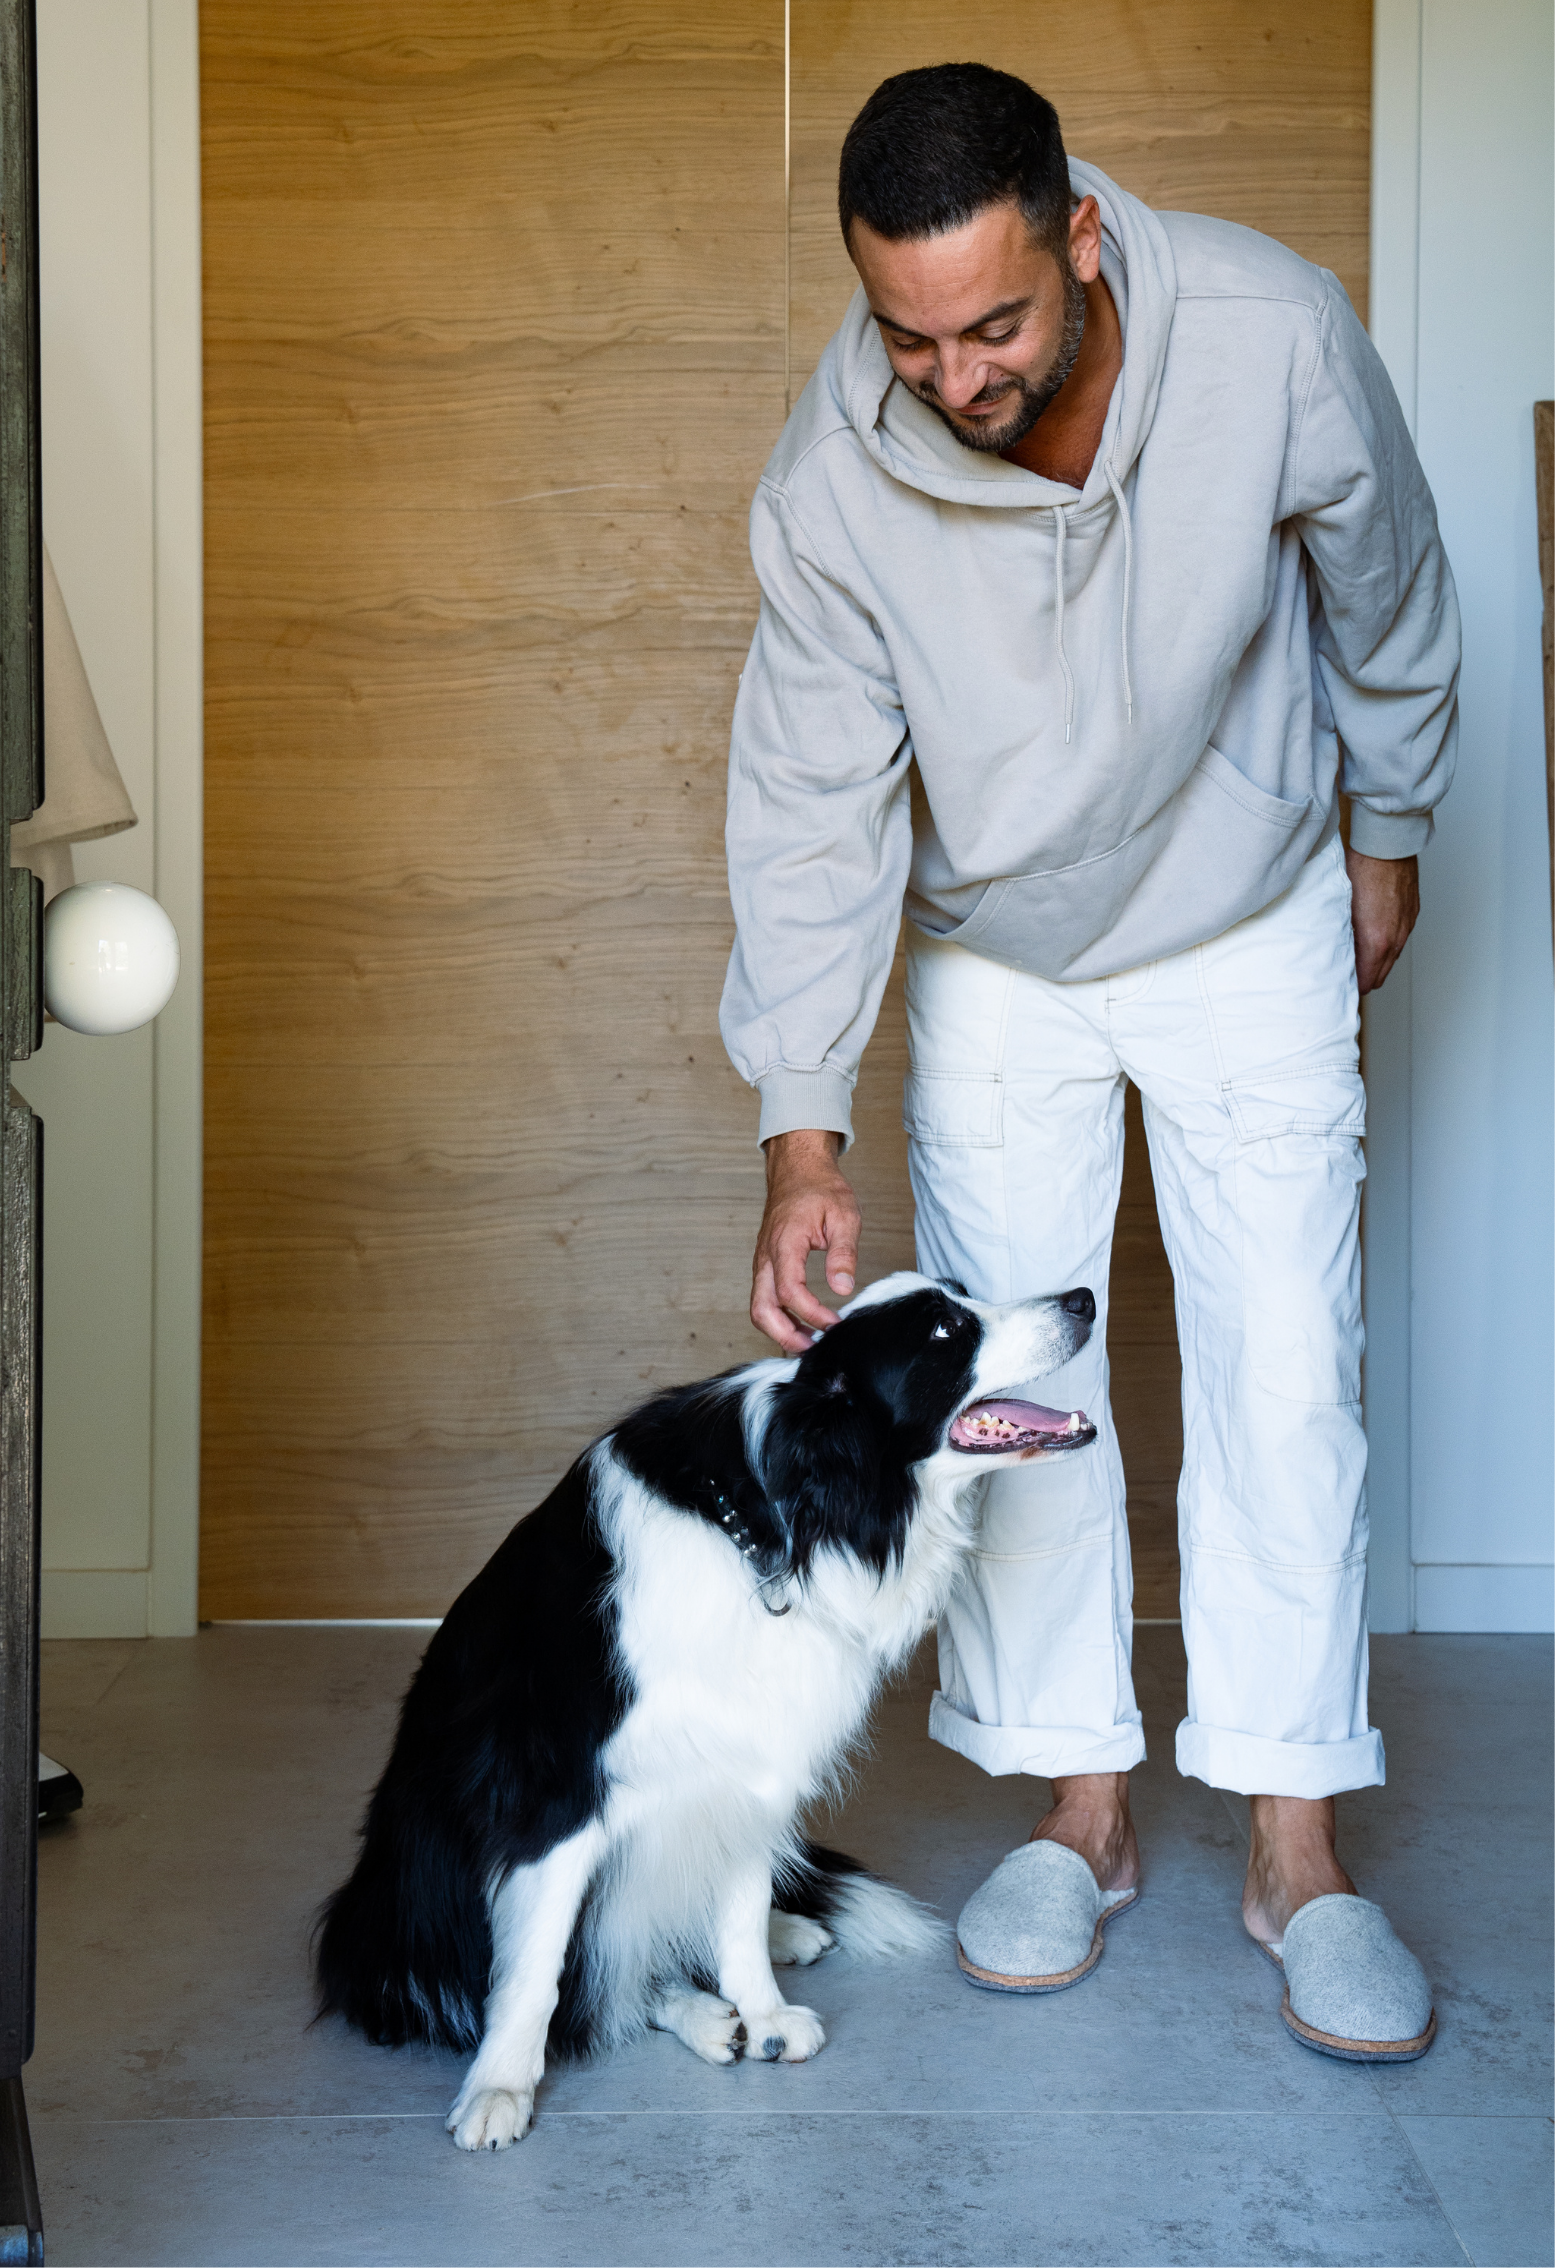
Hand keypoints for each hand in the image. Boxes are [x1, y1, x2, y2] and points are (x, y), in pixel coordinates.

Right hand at [751, 1130, 861, 1352]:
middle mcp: (766, 1256)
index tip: (836, 1322)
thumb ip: (843, 1253)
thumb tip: (843, 1288)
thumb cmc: (820, 1189)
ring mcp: (762, 1261)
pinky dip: (778, 1316)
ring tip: (808, 1341)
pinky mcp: (766, 1263)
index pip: (789, 1292)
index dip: (812, 1314)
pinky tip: (801, 1323)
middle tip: (813, 1348)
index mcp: (784, 1243)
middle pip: (761, 1309)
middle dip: (784, 1335)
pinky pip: (764, 1296)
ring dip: (780, 1329)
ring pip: (759, 1306)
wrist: (798, 1170)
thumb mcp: (844, 1216)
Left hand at [1346, 848, 1418, 993]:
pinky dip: (1387, 943)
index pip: (1366, 982)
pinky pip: (1400, 939)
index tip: (1339, 985)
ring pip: (1391, 958)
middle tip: (1345, 973)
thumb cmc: (1361, 869)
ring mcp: (1406, 926)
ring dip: (1376, 961)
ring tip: (1357, 953)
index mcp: (1376, 942)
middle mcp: (1395, 938)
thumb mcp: (1341, 908)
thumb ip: (1341, 937)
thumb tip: (1335, 953)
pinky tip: (1373, 933)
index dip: (1352, 986)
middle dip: (1364, 978)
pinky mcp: (1412, 914)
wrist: (1387, 844)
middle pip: (1380, 976)